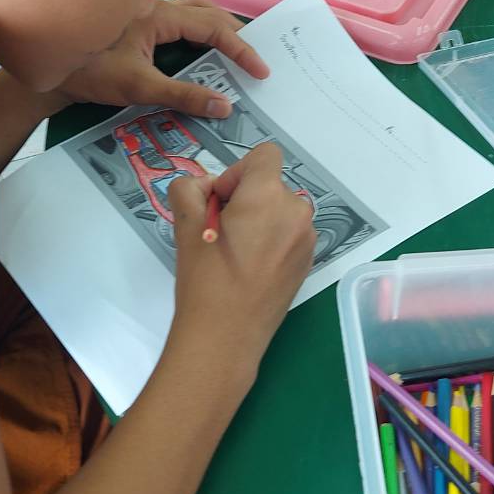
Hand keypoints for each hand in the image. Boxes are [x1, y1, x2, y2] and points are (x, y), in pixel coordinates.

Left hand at [57, 0, 267, 118]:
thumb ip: (183, 95)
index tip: (261, 70)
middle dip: (234, 32)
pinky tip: (200, 51)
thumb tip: (224, 106)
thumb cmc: (87, 73)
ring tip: (234, 51)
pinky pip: (177, 21)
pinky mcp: (135, 25)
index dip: (241, 48)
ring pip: (192, 11)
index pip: (212, 26)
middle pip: (207, 10)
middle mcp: (153, 6)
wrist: (44, 70)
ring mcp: (143, 13)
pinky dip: (198, 33)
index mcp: (157, 15)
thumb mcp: (139, 87)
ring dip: (216, 28)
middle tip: (254, 58)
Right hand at [167, 143, 316, 368]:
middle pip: (270, 185)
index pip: (264, 155)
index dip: (237, 172)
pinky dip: (271, 239)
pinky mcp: (307, 261)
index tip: (220, 203)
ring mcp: (307, 239)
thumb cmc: (204, 280)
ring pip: (280, 210)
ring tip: (234, 253)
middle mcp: (296, 212)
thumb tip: (204, 188)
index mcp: (269, 196)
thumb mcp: (185, 227)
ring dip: (259, 219)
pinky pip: (288, 233)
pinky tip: (250, 268)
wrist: (226, 337)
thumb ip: (189, 190)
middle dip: (245, 199)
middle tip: (220, 232)